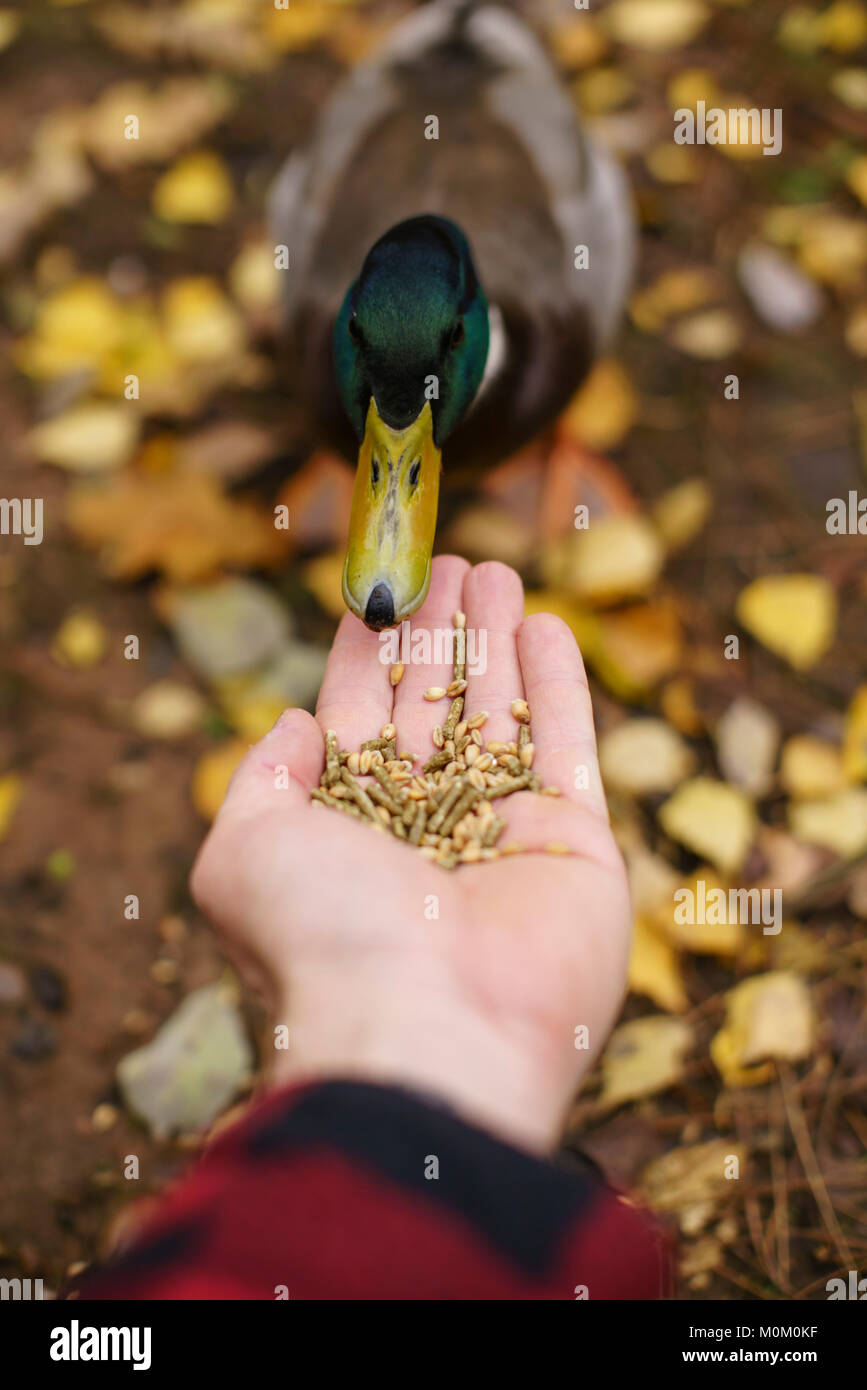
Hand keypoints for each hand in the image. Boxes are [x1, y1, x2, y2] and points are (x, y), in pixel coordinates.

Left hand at [191, 558, 630, 1151]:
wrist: (427, 1030)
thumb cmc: (322, 937)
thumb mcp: (242, 851)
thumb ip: (258, 783)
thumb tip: (294, 725)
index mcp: (349, 832)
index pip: (359, 720)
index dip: (366, 654)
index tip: (373, 593)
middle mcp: (426, 832)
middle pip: (435, 708)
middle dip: (438, 633)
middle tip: (447, 561)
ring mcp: (504, 838)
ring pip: (503, 715)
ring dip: (497, 640)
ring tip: (497, 570)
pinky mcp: (576, 847)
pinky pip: (568, 749)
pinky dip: (561, 687)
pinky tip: (549, 625)